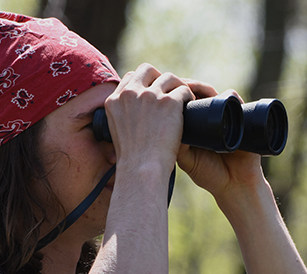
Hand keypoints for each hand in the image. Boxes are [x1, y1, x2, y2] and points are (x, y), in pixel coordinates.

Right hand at [103, 64, 195, 180]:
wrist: (142, 169)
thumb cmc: (133, 161)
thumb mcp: (117, 134)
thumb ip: (123, 118)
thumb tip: (134, 116)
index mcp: (114, 101)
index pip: (130, 78)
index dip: (144, 83)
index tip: (153, 93)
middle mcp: (130, 94)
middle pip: (147, 70)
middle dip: (160, 77)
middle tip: (170, 92)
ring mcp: (150, 96)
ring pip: (168, 77)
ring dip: (177, 86)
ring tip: (184, 99)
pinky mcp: (169, 102)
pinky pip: (184, 90)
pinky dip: (189, 97)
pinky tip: (192, 106)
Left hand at [174, 88, 265, 199]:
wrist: (237, 185)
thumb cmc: (211, 175)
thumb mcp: (187, 160)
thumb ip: (175, 146)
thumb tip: (161, 124)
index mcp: (195, 125)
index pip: (183, 100)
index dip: (173, 93)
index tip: (163, 91)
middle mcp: (210, 117)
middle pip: (197, 92)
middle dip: (187, 86)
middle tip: (176, 86)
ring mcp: (226, 116)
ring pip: (213, 92)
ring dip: (203, 87)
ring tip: (193, 90)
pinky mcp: (242, 118)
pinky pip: (234, 99)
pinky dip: (226, 94)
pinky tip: (216, 95)